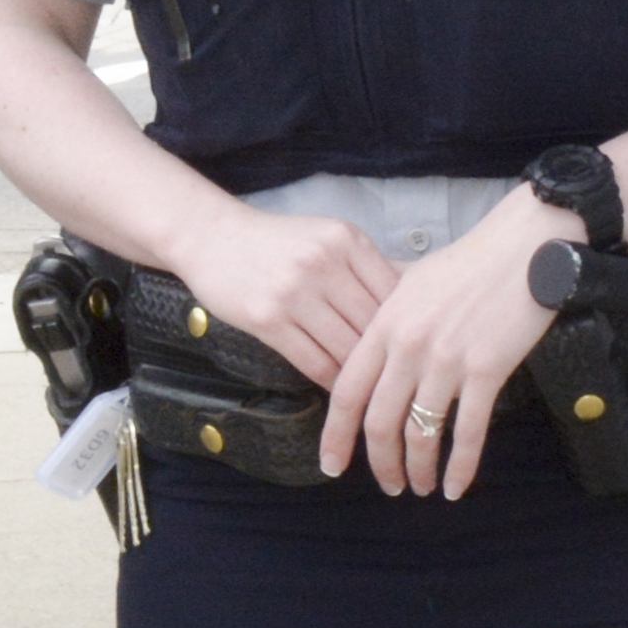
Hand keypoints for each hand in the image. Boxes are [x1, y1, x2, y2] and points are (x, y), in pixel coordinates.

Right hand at [155, 203, 400, 393]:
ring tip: (372, 391)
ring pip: (346, 347)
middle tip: (399, 381)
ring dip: (361, 374)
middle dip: (388, 356)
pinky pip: (314, 360)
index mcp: (347, 241)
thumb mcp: (327, 238)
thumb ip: (366, 267)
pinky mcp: (267, 319)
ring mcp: (294, 292)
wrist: (213, 237)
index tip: (413, 350)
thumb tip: (414, 306)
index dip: (407, 326)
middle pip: (373, 324)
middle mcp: (323, 264)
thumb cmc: (277, 242)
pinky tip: (339, 389)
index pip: (395, 294)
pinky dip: (332, 380)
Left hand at [324, 189, 578, 496]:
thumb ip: (385, 319)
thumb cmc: (468, 264)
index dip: (336, 435)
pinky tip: (457, 486)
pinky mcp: (487, 370)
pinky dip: (461, 466)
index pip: (346, 392)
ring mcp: (447, 361)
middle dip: (379, 463)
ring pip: (421, 432)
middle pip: (379, 422)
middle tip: (387, 486)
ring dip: (418, 469)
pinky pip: (468, 431)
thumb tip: (366, 346)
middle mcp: (408, 348)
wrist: (524, 248)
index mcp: (383, 326)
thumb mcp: (410, 283)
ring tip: (420, 488)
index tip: (331, 464)